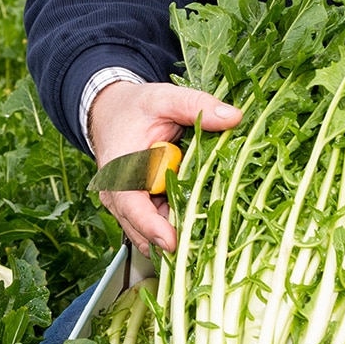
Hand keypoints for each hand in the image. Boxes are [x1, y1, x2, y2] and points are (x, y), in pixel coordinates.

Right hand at [88, 81, 242, 252]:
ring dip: (178, 233)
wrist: (111, 112)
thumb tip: (233, 117)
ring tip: (210, 235)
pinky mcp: (139, 209)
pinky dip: (176, 226)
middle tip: (207, 244)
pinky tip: (201, 223)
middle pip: (143, 228)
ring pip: (151, 233)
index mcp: (119, 168)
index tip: (173, 241)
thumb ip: (195, 105)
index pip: (131, 205)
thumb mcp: (163, 99)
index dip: (151, 226)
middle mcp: (118, 194)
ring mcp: (127, 205)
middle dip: (174, 238)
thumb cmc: (132, 108)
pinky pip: (157, 225)